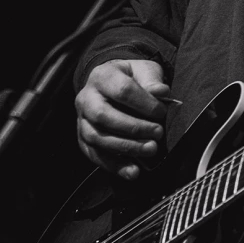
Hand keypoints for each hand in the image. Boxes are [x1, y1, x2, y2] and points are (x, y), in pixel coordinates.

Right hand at [75, 59, 169, 180]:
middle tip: (158, 133)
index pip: (122, 90)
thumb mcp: (144, 70)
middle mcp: (86, 98)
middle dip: (134, 128)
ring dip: (126, 148)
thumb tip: (160, 93)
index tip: (162, 112)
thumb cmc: (131, 78)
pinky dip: (114, 165)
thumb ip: (152, 81)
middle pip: (103, 115)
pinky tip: (133, 171)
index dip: (144, 103)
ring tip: (151, 150)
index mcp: (102, 76)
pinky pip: (94, 155)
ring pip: (97, 137)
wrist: (112, 85)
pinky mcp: (82, 138)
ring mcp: (81, 119)